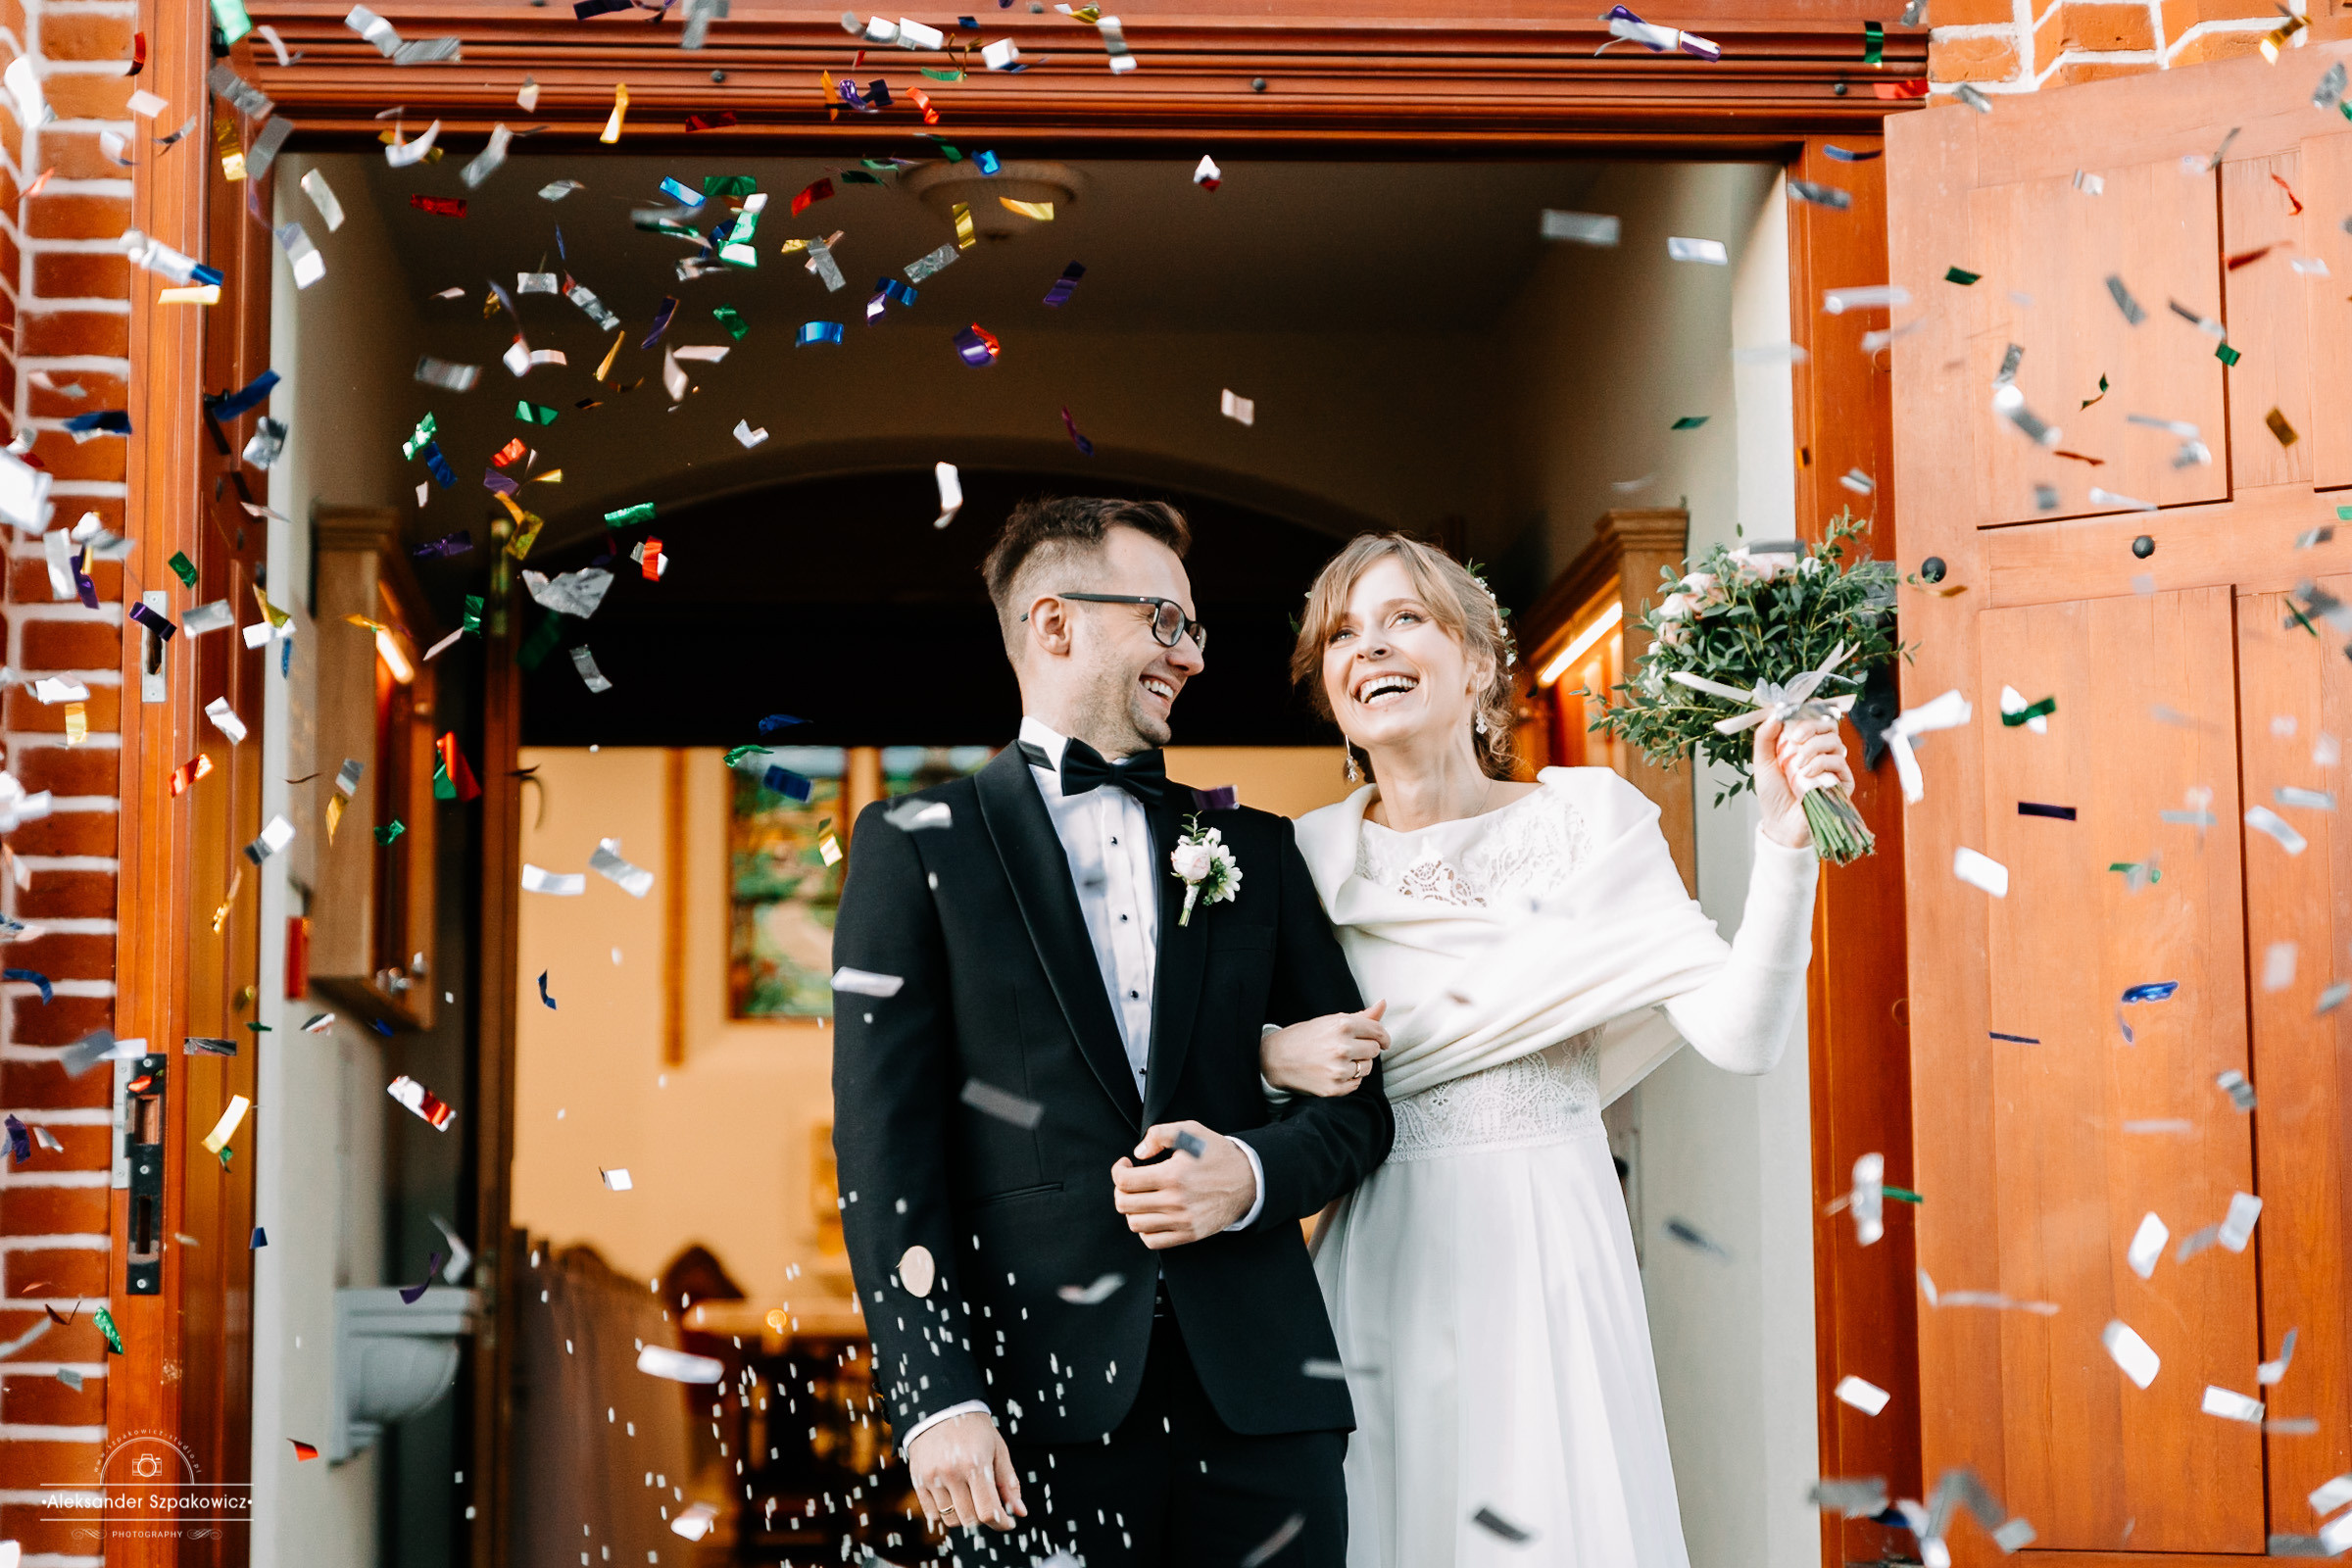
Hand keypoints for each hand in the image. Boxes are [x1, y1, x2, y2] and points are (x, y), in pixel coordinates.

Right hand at [905, 1411, 1023, 1534]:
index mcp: (975, 1464)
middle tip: (989, 1505)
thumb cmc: (975, 1429)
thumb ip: (1009, 1483)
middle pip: (970, 1519)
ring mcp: (931, 1478)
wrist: (941, 1409)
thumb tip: (1020, 1512)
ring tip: (971, 1498)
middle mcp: (951, 1473)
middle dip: (984, 1518)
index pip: (988, 1511)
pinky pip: (932, 1515)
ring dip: (965, 1516)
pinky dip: (945, 1513)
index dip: (1002, 1523)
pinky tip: (954, 1498)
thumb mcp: (998, 1450)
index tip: (1008, 1522)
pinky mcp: (918, 1481)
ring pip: (951, 1520)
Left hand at [1112, 1122, 1255, 1247]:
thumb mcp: (1191, 1131)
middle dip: (1121, 1189)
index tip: (1126, 1165)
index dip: (1118, 1171)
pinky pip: (1152, 1241)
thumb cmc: (1218, 1155)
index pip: (1125, 1181)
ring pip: (1135, 1224)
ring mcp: (1182, 1221)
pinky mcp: (1189, 1234)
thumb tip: (1138, 1153)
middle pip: (1125, 1204)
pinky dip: (1145, 1230)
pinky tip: (1151, 1215)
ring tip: (1141, 1197)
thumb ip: (1159, 1134)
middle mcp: (1175, 1201)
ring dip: (1132, 1209)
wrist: (1248, 1181)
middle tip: (1130, 1181)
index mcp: (1173, 1175)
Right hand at [1260, 1002, 1388, 1096]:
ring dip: (1358, 1065)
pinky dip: (1349, 1080)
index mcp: (1342, 1025)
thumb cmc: (1304, 1037)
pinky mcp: (1334, 1088)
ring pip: (1367, 1068)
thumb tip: (1383, 1003)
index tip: (1383, 1041)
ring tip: (1338, 1061)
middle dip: (1366, 1050)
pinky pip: (1356, 1084)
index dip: (1383, 1037)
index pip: (1378, 1032)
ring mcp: (1338, 1070)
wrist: (1274, 1059)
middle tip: (1349, 1049)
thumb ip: (1361, 1016)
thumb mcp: (1330, 1021)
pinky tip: (1333, 1073)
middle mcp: (1342, 1047)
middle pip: (1374, 1050)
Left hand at [1754, 713, 1854, 848]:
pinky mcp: (1842, 781)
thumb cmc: (1774, 795)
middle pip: (1829, 724)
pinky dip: (1821, 764)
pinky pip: (1838, 762)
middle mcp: (1821, 751)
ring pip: (1834, 741)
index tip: (1795, 710)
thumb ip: (1765, 737)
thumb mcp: (1763, 762)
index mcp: (1804, 742)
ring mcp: (1833, 766)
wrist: (1780, 824)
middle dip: (1811, 726)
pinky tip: (1807, 775)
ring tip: (1797, 765)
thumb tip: (1776, 714)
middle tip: (1794, 738)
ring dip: (1813, 748)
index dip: (1811, 708)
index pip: (1816, 717)